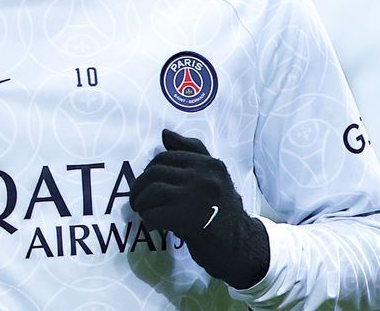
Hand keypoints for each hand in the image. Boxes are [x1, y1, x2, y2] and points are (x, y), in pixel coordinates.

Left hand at [130, 129, 269, 288]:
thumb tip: (165, 133)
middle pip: (155, 172)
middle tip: (138, 201)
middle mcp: (204, 176)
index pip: (166, 156)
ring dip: (142, 204)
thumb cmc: (223, 212)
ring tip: (144, 212)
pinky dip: (149, 220)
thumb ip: (192, 153)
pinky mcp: (188, 220)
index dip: (149, 170)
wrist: (240, 246)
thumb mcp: (214, 177)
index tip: (147, 184)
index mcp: (210, 164)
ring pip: (152, 192)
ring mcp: (196, 197)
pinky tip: (154, 225)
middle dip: (140, 187)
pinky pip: (154, 214)